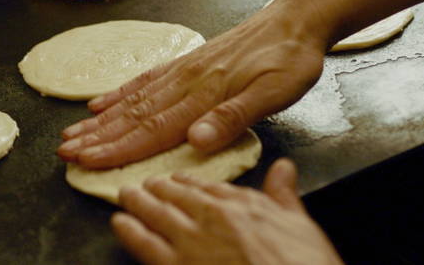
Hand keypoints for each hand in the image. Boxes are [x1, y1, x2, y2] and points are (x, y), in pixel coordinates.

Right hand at [57, 0, 328, 168]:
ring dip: (101, 119)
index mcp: (204, 94)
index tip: (87, 161)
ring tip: (72, 131)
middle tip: (65, 152)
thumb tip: (196, 139)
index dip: (118, 148)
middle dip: (97, 137)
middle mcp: (185, 81)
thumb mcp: (275, 93)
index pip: (153, 128)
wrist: (296, 18)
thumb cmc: (291, 60)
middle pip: (133, 115)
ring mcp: (183, 69)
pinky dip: (119, 93)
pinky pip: (145, 79)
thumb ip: (233, 116)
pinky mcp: (186, 61)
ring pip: (133, 98)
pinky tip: (102, 102)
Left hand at [111, 158, 343, 264]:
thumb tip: (284, 168)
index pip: (209, 187)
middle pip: (178, 195)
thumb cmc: (303, 264)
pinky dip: (130, 231)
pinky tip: (119, 222)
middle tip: (144, 182)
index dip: (189, 182)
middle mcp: (213, 216)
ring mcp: (192, 242)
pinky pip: (146, 244)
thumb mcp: (302, 224)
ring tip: (126, 195)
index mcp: (242, 204)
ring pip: (158, 214)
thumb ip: (285, 194)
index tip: (179, 179)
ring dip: (139, 202)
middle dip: (159, 188)